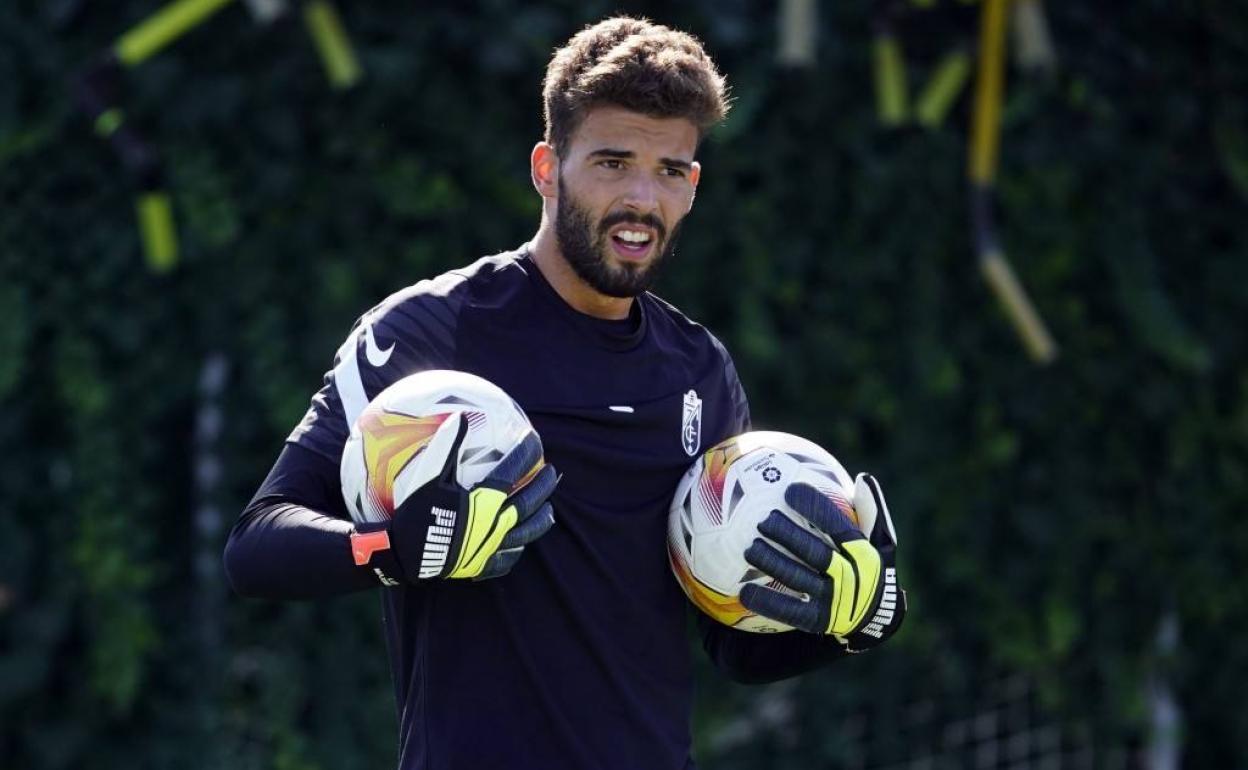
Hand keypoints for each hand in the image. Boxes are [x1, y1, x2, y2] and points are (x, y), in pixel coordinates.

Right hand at [351, 412, 557, 583]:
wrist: (404, 554)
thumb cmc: (414, 512)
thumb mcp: (428, 477)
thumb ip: (446, 447)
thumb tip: (459, 417)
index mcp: (484, 501)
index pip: (513, 471)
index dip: (526, 453)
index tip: (535, 440)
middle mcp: (494, 524)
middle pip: (528, 501)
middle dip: (543, 484)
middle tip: (551, 472)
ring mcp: (490, 547)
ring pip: (526, 533)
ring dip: (540, 518)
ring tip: (549, 509)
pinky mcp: (481, 566)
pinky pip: (507, 559)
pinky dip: (517, 549)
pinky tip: (520, 544)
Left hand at [739, 473, 904, 651]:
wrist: (878, 616)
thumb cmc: (869, 566)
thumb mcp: (881, 541)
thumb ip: (871, 511)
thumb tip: (864, 477)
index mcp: (865, 554)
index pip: (838, 528)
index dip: (815, 508)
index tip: (790, 490)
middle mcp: (852, 578)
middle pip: (816, 554)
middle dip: (789, 535)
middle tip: (763, 520)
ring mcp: (835, 601)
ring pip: (799, 579)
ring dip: (773, 563)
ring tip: (750, 548)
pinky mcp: (819, 621)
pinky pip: (789, 611)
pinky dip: (767, 602)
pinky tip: (743, 592)